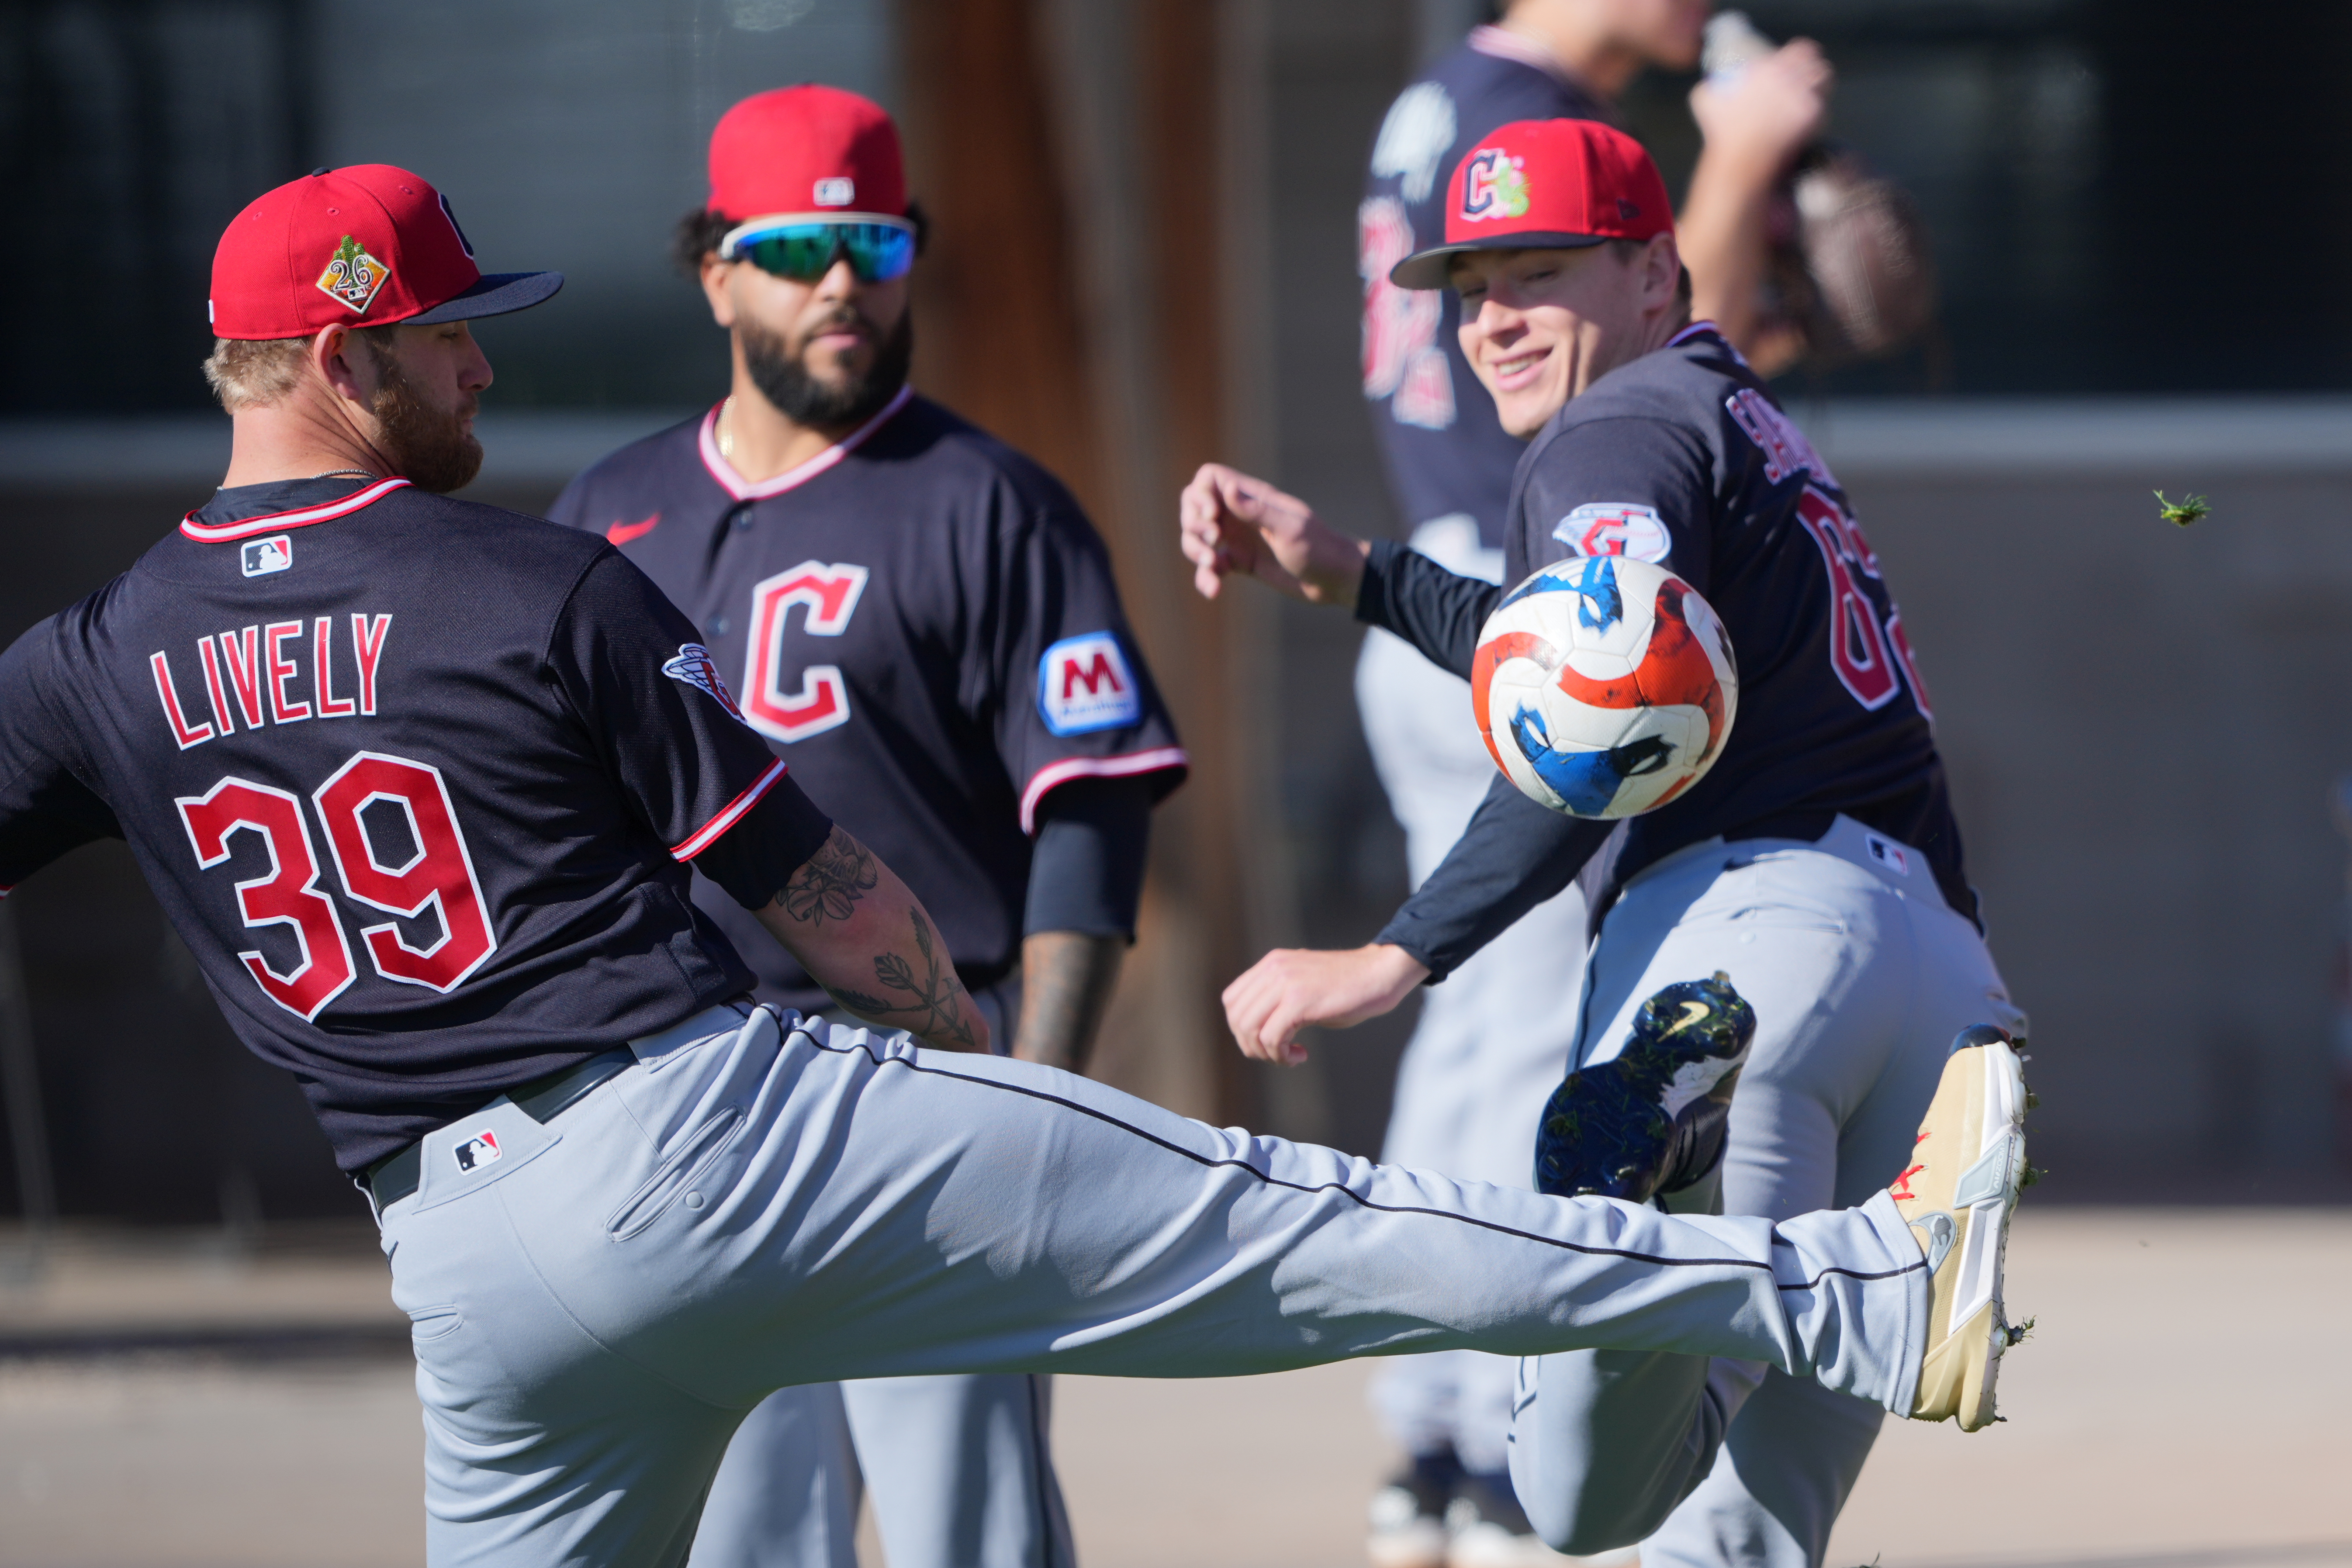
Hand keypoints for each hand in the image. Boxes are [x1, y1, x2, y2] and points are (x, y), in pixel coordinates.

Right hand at [1179, 463, 1369, 607]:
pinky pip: (1211, 565)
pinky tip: (1213, 590)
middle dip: (1192, 524)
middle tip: (1212, 542)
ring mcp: (1238, 538)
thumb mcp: (1291, 529)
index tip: (1213, 516)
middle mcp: (1241, 514)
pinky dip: (1206, 576)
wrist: (1335, 580)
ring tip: (1212, 568)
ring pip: (1197, 538)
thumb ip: (1257, 510)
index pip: (1210, 478)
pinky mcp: (1240, 562)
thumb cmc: (1319, 549)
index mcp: (1253, 498)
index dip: (1201, 494)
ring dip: (1195, 552)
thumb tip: (1227, 488)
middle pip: (1195, 506)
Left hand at [1222, 944, 1428, 1064]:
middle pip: (1237, 1018)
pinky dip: (1282, 1055)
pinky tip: (1301, 1055)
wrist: (1380, 974)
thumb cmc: (1348, 987)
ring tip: (1290, 1057)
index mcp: (1271, 964)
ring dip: (1267, 1053)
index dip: (1242, 1029)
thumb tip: (1257, 1030)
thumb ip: (1278, 998)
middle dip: (1252, 1046)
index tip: (1267, 1042)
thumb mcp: (1303, 986)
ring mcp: (1286, 982)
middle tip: (1278, 1055)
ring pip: (1250, 1029)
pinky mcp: (1300, 1000)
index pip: (1231, 1000)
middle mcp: (1274, 969)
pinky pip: (1272, 1037)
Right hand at [1688, 38, 1831, 177]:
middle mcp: (1788, 77)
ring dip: (1821, 85)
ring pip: (1825, 77)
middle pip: (1815, 60)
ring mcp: (1802, 95)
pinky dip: (1818, 113)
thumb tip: (1711, 83)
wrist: (1741, 162)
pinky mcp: (1812, 116)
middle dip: (1814, 67)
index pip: (1799, 48)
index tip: (1798, 63)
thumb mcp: (1705, 102)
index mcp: (1767, 69)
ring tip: (1816, 94)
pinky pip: (1823, 107)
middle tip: (1810, 78)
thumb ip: (1710, 86)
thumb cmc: (1722, 135)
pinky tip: (1811, 119)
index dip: (1801, 55)